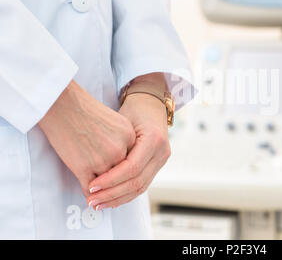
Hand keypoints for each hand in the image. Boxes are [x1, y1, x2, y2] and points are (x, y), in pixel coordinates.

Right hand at [38, 80, 135, 196]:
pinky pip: (89, 188)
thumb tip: (123, 158)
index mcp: (130, 136)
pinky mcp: (84, 167)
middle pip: (123, 173)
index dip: (126, 170)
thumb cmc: (84, 108)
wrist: (62, 103)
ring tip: (97, 195)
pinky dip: (88, 193)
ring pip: (107, 183)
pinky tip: (87, 194)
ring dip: (103, 192)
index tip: (121, 177)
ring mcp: (103, 160)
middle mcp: (121, 149)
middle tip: (111, 191)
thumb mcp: (115, 120)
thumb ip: (123, 139)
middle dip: (117, 184)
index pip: (133, 160)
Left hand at [86, 92, 169, 209]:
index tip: (92, 186)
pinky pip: (142, 185)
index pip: (131, 168)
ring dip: (118, 199)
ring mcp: (162, 160)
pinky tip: (111, 200)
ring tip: (98, 203)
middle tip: (92, 200)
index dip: (110, 180)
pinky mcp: (157, 165)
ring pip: (140, 188)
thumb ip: (113, 147)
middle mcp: (162, 152)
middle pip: (137, 182)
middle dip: (112, 194)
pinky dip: (125, 194)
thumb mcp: (121, 122)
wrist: (151, 105)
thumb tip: (93, 172)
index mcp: (154, 140)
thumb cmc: (133, 110)